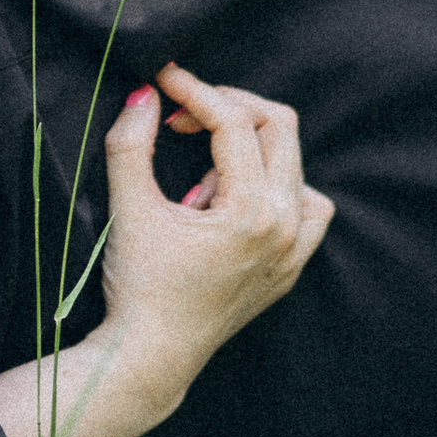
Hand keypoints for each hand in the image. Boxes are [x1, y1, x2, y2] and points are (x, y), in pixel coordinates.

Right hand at [98, 66, 330, 418]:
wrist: (151, 358)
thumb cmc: (139, 287)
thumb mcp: (129, 208)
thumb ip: (132, 142)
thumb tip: (145, 94)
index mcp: (251, 211)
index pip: (233, 121)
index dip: (194, 90)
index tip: (163, 79)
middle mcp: (285, 228)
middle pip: (278, 126)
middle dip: (228, 106)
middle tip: (182, 114)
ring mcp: (294, 250)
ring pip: (295, 164)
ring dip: (253, 148)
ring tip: (204, 174)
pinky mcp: (289, 268)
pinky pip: (307, 208)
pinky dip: (279, 189)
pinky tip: (237, 199)